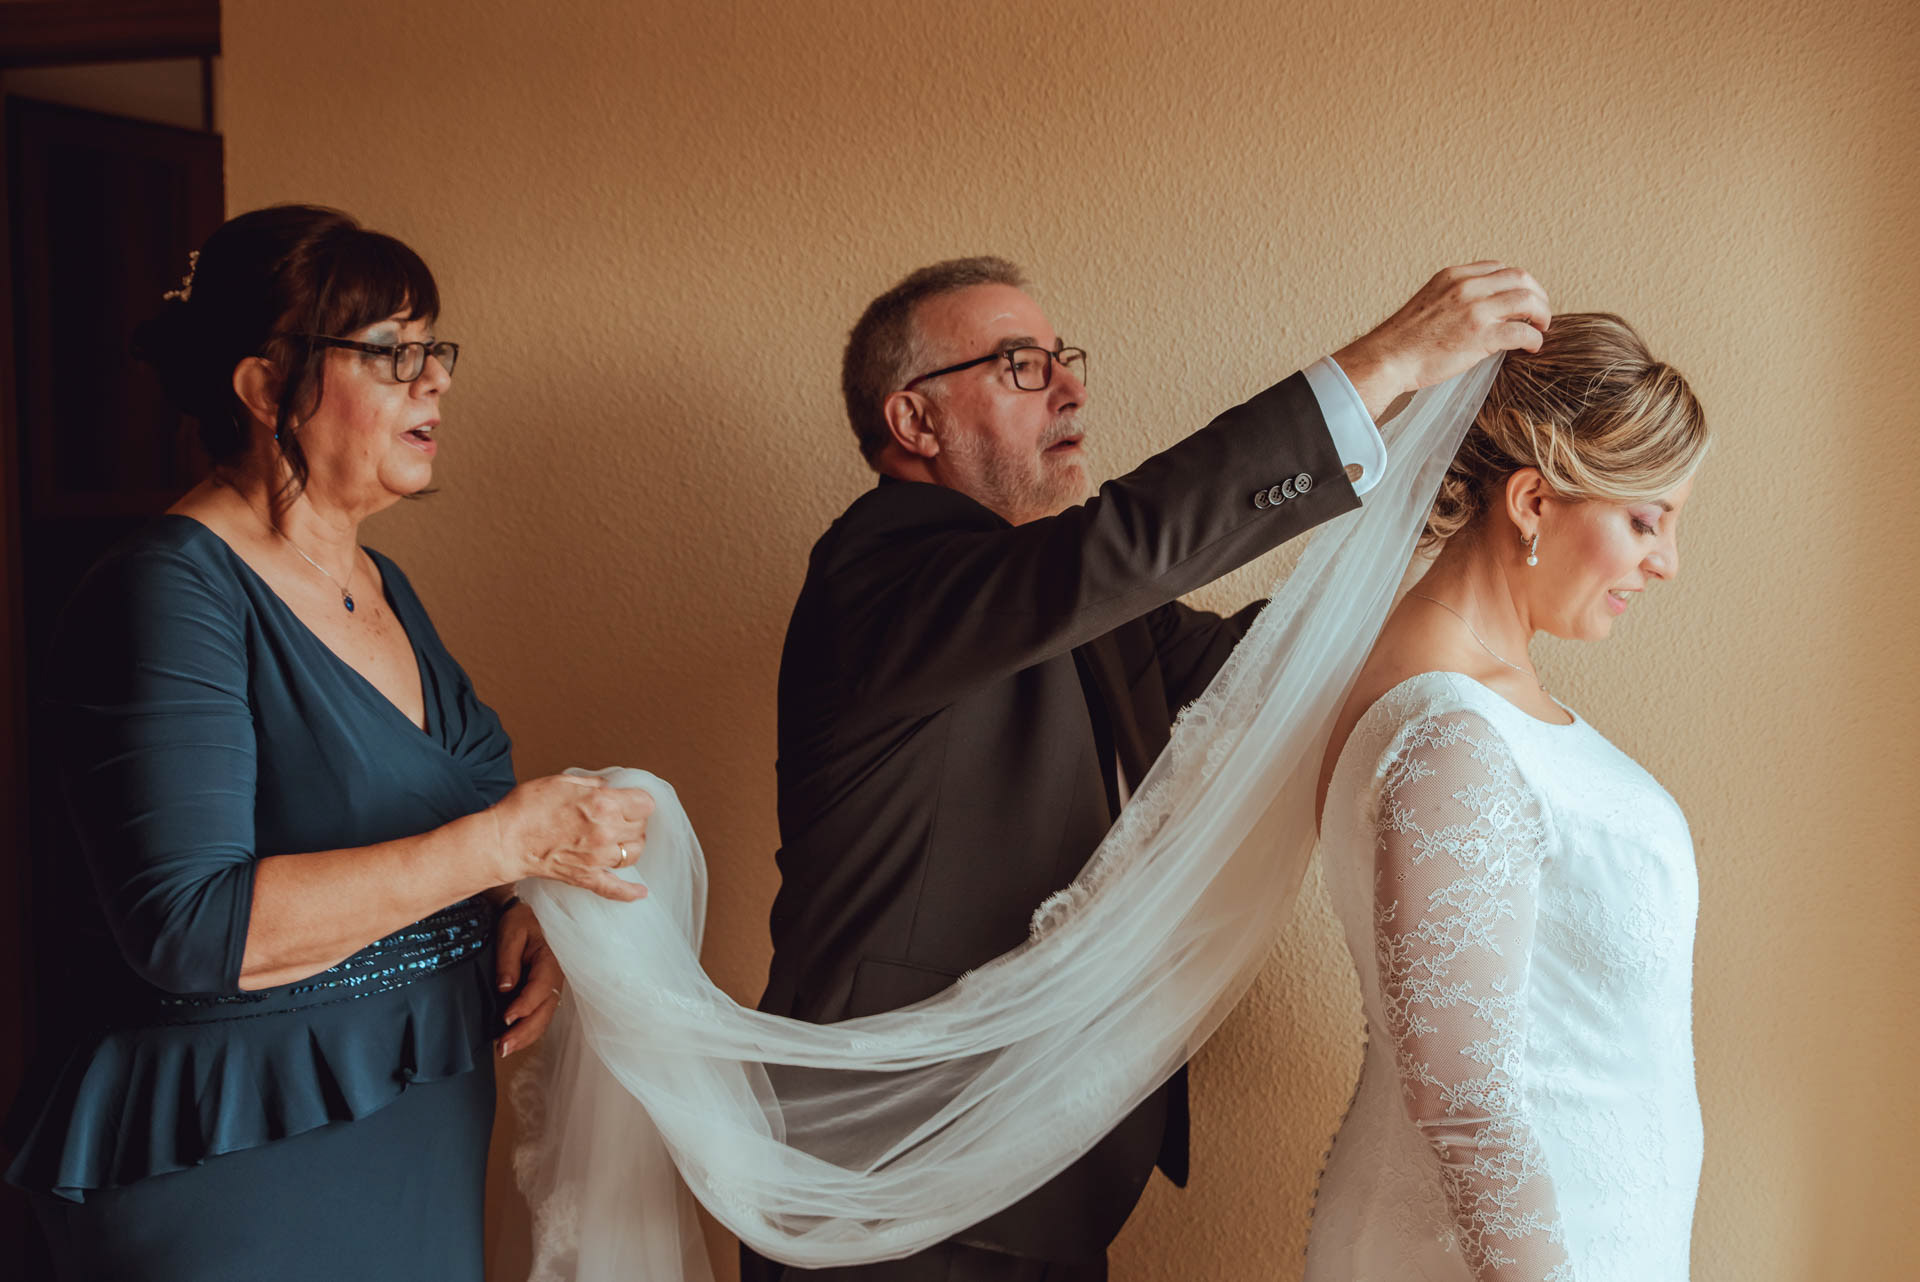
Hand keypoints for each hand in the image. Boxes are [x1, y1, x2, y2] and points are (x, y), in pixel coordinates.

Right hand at [489, 774, 651, 901]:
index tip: (631, 800)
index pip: (645, 804)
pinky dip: (629, 892)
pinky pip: (615, 889)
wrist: (503, 840)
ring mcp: (597, 858)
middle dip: (633, 819)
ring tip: (620, 839)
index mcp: (603, 804)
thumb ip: (592, 783)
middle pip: (640, 827)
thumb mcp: (562, 781)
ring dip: (630, 845)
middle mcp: (606, 832)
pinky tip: (640, 892)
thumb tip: (609, 787)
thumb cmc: (526, 808)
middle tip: (619, 816)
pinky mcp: (586, 877)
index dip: (638, 800)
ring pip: (633, 853)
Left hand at [495, 902, 564, 1057]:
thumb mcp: (511, 931)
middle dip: (525, 1032)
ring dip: (526, 1036)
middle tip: (503, 1047)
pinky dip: (527, 1030)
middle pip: (545, 1010)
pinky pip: (539, 1014)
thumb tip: (505, 987)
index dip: (525, 1006)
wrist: (529, 914)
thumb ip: (508, 959)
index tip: (506, 1019)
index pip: (541, 988)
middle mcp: (555, 977)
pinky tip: (511, 1040)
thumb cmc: (521, 919)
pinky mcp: (543, 992)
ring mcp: (551, 986)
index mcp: (551, 960)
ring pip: (544, 1017)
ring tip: (504, 1049)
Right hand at [1334, 262, 1550, 416]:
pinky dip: (1533, 339)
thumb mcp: (1428, 302)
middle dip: (1537, 294)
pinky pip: (1522, 332)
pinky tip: (1531, 347)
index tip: (1520, 298)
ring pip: (1527, 300)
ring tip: (1541, 328)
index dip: (1516, 283)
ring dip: (1541, 314)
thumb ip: (1454, 298)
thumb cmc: (1403, 340)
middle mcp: (1466, 287)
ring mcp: (1475, 310)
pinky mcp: (1482, 336)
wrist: (1387, 359)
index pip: (1498, 268)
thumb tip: (1478, 310)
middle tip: (1540, 312)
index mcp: (1453, 276)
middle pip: (1520, 278)